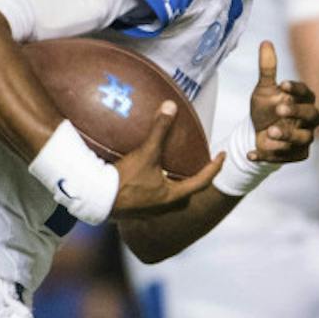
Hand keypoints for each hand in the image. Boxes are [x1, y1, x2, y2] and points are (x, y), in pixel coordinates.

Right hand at [112, 101, 224, 216]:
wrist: (96, 200)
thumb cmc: (124, 180)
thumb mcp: (145, 153)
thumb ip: (159, 130)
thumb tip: (170, 106)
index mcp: (173, 196)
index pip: (203, 181)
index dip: (215, 167)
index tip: (222, 156)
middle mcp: (165, 207)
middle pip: (189, 193)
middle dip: (197, 180)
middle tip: (200, 165)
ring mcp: (150, 212)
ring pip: (171, 198)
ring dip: (176, 185)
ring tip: (175, 170)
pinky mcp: (136, 211)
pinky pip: (155, 199)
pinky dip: (159, 188)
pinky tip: (150, 179)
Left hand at [249, 41, 318, 163]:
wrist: (258, 134)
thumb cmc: (266, 108)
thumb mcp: (263, 90)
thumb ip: (267, 69)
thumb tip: (265, 43)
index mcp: (304, 100)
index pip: (307, 92)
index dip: (297, 89)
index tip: (283, 84)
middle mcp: (309, 119)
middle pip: (312, 115)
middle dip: (297, 112)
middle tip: (279, 109)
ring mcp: (305, 137)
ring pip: (304, 138)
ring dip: (287, 136)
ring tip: (270, 132)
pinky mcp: (298, 154)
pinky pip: (290, 157)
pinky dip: (271, 156)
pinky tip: (252, 153)